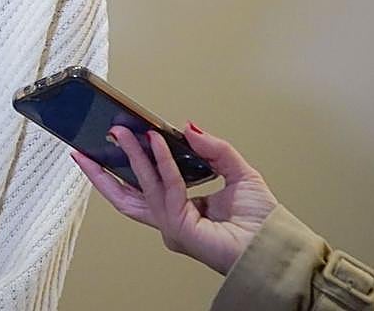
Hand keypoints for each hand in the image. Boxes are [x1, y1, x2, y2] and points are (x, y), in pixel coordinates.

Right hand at [72, 123, 278, 274]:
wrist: (276, 246)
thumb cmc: (264, 225)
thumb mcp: (239, 173)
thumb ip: (213, 149)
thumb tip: (188, 128)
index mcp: (181, 207)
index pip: (146, 185)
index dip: (131, 162)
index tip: (122, 139)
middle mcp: (171, 218)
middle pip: (126, 194)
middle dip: (105, 168)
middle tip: (98, 139)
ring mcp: (171, 225)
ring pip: (140, 187)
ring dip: (129, 157)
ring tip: (120, 133)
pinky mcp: (178, 227)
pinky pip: (167, 187)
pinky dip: (160, 162)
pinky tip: (156, 141)